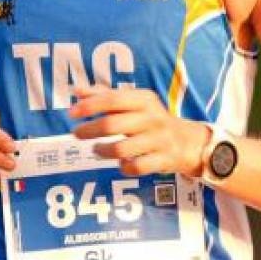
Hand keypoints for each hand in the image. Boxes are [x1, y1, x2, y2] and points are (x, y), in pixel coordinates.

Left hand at [69, 84, 210, 177]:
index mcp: (143, 100)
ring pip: (121, 149)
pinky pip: (136, 167)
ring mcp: (159, 140)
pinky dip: (124, 167)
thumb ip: (105, 96)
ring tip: (96, 149)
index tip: (72, 113)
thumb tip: (76, 91)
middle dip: (89, 130)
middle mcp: (152, 118)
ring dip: (103, 151)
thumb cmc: (151, 119)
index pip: (112, 99)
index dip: (90, 106)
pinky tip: (121, 163)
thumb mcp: (134, 103)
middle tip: (77, 134)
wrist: (188, 141)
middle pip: (112, 125)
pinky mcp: (163, 160)